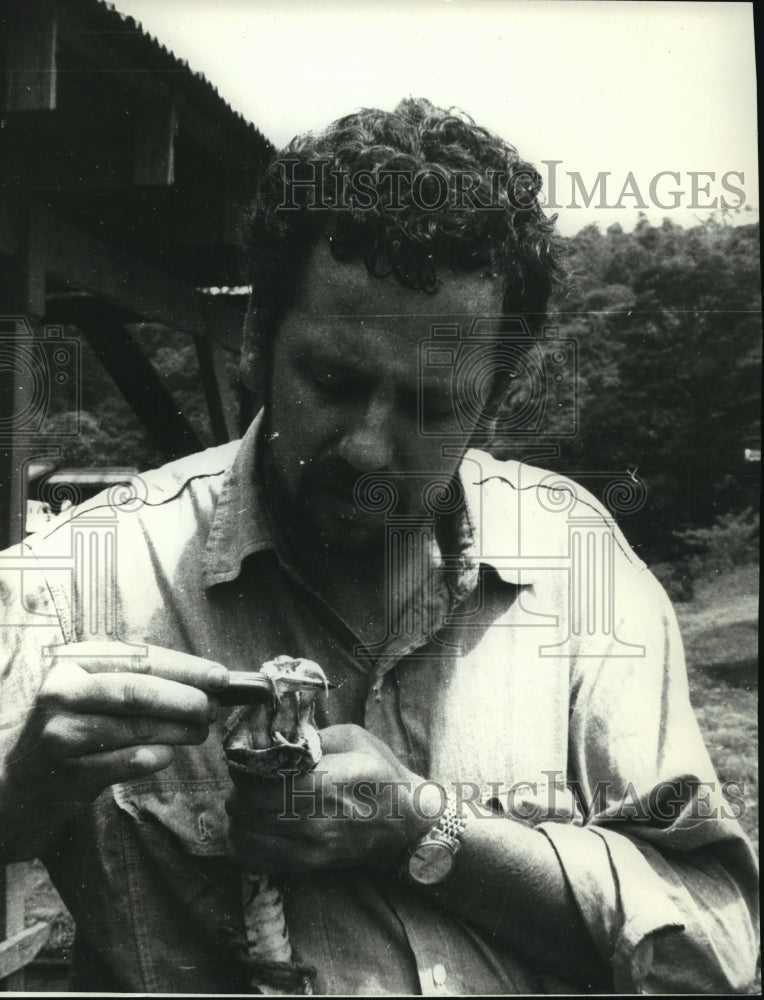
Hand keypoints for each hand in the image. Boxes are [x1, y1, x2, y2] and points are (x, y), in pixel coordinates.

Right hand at [3, 640, 228, 805]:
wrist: (19, 777)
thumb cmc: (71, 723)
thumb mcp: (92, 688)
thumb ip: (137, 678)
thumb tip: (203, 680)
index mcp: (72, 661)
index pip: (139, 658)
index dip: (185, 668)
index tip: (220, 677)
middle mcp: (63, 692)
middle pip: (139, 692)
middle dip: (186, 699)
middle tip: (214, 707)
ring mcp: (62, 734)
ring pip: (137, 728)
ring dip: (180, 730)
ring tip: (200, 730)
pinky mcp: (69, 772)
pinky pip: (128, 762)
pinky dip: (157, 757)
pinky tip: (168, 754)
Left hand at [226, 723, 441, 873]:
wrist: (406, 824)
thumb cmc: (382, 775)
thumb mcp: (353, 739)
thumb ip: (312, 737)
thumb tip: (276, 733)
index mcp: (323, 784)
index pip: (258, 784)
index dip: (243, 769)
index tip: (247, 758)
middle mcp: (311, 821)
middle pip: (246, 810)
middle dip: (238, 791)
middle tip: (246, 779)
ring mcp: (308, 848)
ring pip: (245, 838)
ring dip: (239, 818)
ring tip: (250, 803)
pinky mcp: (307, 865)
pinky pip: (257, 861)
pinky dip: (245, 845)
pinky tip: (255, 828)